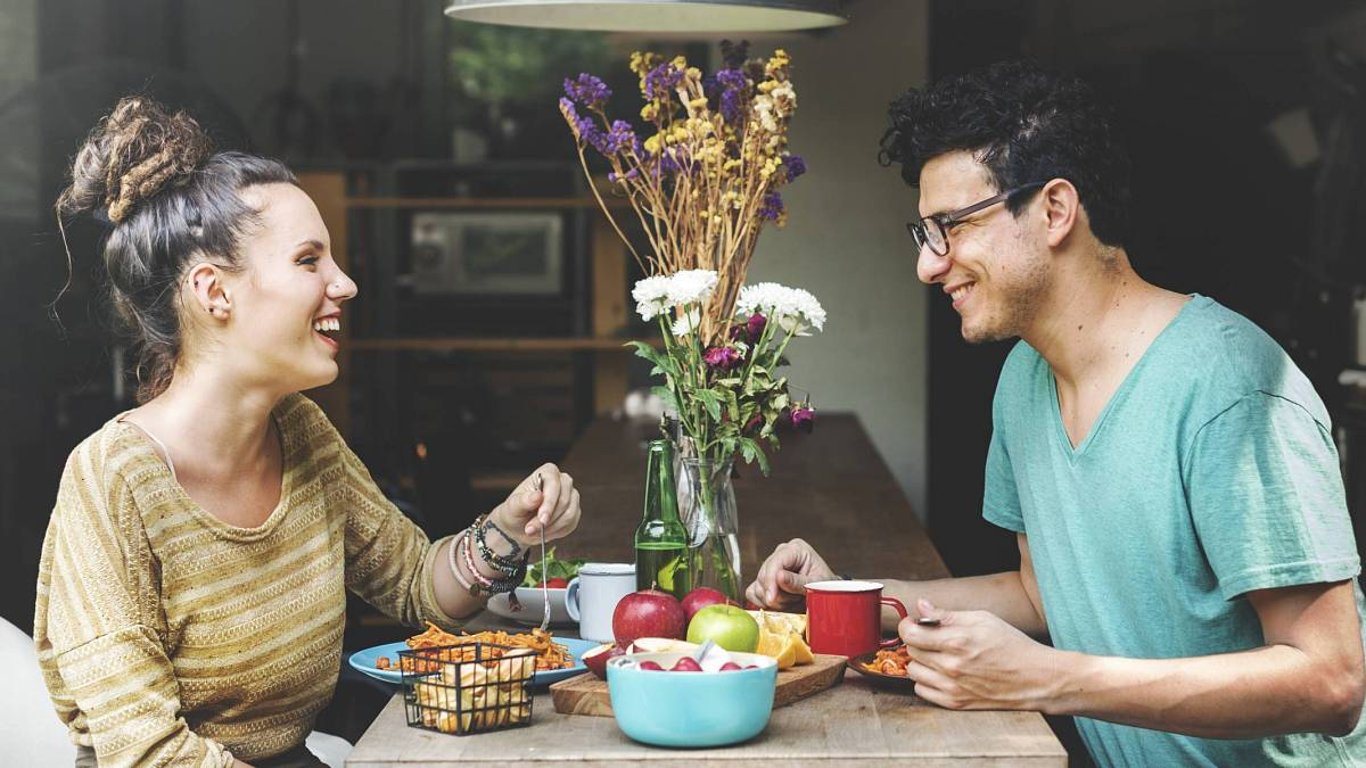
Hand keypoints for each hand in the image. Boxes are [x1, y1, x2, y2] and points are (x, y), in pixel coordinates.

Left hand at [490, 463, 580, 545]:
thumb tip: (537, 496)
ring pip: (569, 514)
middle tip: (531, 530)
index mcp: (547, 472)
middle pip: (564, 500)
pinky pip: (571, 523)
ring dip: (551, 527)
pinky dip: (557, 531)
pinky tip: (545, 531)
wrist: (520, 526)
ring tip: (536, 531)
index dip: (549, 502)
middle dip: (548, 519)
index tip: (542, 519)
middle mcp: (563, 481)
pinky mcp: (575, 511)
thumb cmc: (515, 511)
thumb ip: (524, 501)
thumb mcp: (513, 506)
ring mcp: (571, 496)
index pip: (554, 484)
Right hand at [744, 538, 835, 609]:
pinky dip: (763, 603)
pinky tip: (780, 604)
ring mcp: (771, 566)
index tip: (771, 599)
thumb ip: (798, 582)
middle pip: (764, 575)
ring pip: (758, 586)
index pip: (775, 562)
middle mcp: (781, 554)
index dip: (771, 581)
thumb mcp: (816, 584)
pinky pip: (753, 593)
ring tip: (792, 600)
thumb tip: (778, 577)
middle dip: (776, 595)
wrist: (826, 593)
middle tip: (794, 601)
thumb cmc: (825, 585)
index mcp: (796, 549)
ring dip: (774, 600)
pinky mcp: (764, 579)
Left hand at [898, 598, 1060, 710]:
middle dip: (917, 641)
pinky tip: (941, 672)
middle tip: (931, 638)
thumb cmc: (1012, 645)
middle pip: (911, 651)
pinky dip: (926, 681)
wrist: (1035, 678)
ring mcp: (952, 687)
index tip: (914, 623)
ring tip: (937, 655)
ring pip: (913, 671)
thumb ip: (947, 614)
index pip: (910, 633)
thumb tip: (921, 606)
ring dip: (920, 661)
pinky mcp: (955, 703)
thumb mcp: (982, 619)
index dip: (908, 625)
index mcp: (957, 641)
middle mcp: (951, 666)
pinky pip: (922, 690)